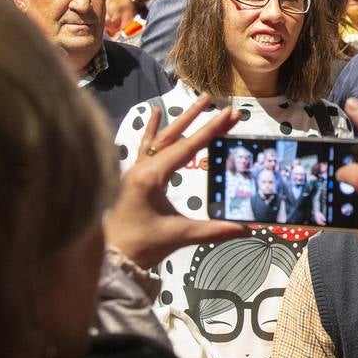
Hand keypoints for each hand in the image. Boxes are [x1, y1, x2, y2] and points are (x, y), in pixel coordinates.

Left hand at [104, 95, 247, 268]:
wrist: (112, 256)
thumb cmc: (141, 245)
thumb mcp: (179, 235)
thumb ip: (214, 230)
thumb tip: (245, 229)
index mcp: (152, 177)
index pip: (188, 148)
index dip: (211, 131)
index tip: (229, 115)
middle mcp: (142, 168)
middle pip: (175, 136)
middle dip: (198, 118)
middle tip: (219, 103)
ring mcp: (135, 170)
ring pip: (161, 138)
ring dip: (181, 120)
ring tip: (200, 101)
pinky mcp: (133, 176)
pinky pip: (145, 146)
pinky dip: (152, 129)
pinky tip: (155, 112)